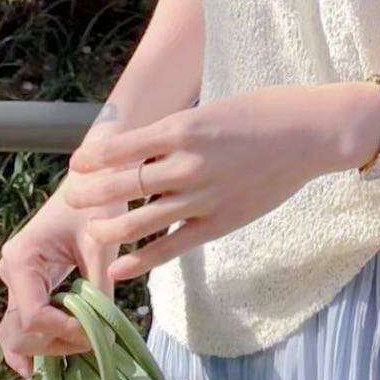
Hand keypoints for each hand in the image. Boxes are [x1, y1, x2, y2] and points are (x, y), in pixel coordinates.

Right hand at [0, 189, 121, 378]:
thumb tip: (103, 333)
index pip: (34, 317)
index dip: (64, 332)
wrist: (92, 182)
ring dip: (51, 347)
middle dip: (56, 344)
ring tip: (85, 344)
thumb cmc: (97, 205)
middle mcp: (11, 273)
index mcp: (22, 260)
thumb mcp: (101, 246)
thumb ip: (100, 289)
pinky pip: (27, 322)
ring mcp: (17, 282)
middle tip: (93, 341)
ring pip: (20, 333)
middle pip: (21, 332)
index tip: (95, 331)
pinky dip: (39, 342)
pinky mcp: (29, 286)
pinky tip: (44, 364)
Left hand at [59, 81, 379, 284]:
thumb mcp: (210, 111)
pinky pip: (172, 245)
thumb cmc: (263, 112)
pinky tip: (119, 268)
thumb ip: (176, 133)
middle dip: (92, 193)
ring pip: (141, 220)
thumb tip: (141, 148)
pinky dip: (142, 259)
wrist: (310, 132)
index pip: (122, 147)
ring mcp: (203, 196)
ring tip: (88, 232)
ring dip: (109, 227)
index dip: (94, 158)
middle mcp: (186, 163)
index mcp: (181, 128)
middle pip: (124, 184)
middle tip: (69, 198)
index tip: (76, 163)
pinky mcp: (220, 222)